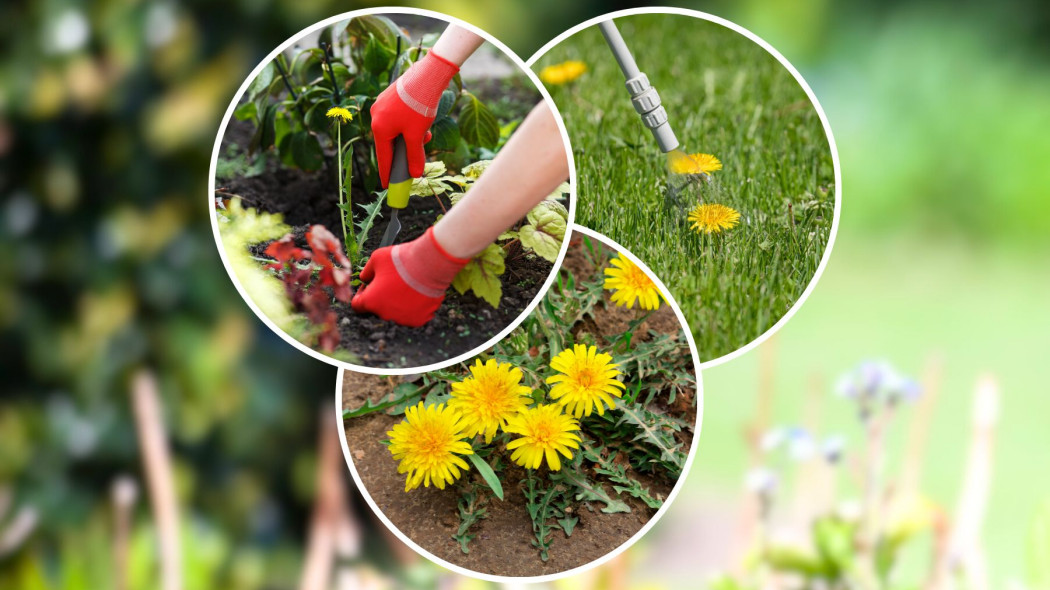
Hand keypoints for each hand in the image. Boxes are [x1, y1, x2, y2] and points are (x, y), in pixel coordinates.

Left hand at [351, 227, 469, 326]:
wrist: (429, 265)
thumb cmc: (401, 260)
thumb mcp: (375, 259)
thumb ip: (366, 272)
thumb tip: (364, 279)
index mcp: (370, 301)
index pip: (357, 305)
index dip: (362, 293)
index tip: (370, 285)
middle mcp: (385, 314)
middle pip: (378, 309)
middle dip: (381, 297)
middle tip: (391, 283)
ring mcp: (403, 319)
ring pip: (396, 313)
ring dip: (397, 303)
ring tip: (405, 286)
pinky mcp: (419, 319)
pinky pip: (412, 315)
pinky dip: (413, 307)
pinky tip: (416, 293)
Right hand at [370, 51, 457, 186]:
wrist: (428, 75)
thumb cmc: (419, 106)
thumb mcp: (417, 135)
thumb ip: (414, 156)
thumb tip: (415, 174)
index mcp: (379, 127)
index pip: (383, 157)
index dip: (387, 173)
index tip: (387, 186)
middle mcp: (376, 116)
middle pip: (390, 143)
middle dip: (405, 151)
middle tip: (414, 161)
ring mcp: (382, 105)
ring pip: (396, 130)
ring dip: (411, 137)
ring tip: (426, 134)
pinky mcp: (390, 97)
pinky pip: (397, 118)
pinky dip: (410, 125)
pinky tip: (423, 122)